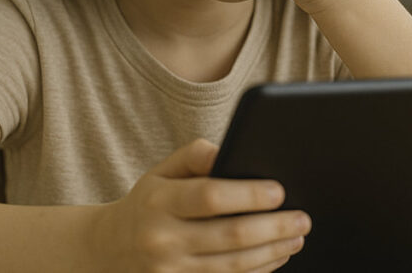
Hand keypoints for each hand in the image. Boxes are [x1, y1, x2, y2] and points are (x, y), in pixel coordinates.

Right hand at [91, 139, 309, 272]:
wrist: (109, 249)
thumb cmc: (148, 202)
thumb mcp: (161, 171)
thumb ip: (194, 155)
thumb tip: (226, 150)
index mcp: (159, 202)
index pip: (209, 197)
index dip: (248, 195)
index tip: (279, 191)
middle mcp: (163, 239)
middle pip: (229, 236)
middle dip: (273, 228)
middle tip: (302, 218)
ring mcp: (171, 271)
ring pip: (232, 266)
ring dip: (272, 252)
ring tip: (297, 237)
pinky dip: (257, 271)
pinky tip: (277, 257)